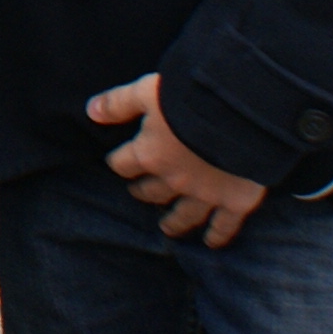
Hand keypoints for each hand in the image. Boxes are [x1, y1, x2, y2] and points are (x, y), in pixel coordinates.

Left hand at [90, 74, 266, 245]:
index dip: (118, 161)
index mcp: (150, 154)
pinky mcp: (235, 202)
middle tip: (139, 193)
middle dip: (143, 191)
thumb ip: (118, 103)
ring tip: (166, 228)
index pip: (123, 164)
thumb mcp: (146, 91)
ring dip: (173, 222)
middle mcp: (174, 180)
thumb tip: (91, 111)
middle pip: (151, 191)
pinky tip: (210, 243)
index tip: (117, 162)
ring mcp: (205, 195)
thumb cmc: (191, 98)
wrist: (242, 115)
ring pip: (184, 215)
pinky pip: (224, 226)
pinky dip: (217, 236)